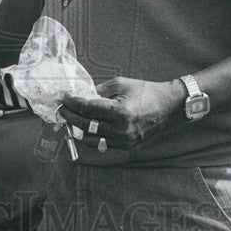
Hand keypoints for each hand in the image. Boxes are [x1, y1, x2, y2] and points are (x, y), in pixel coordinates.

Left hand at [59, 77, 185, 148]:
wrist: (168, 106)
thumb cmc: (145, 91)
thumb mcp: (120, 84)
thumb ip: (98, 90)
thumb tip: (80, 94)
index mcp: (120, 112)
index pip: (87, 109)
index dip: (72, 102)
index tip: (63, 97)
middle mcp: (121, 130)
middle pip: (85, 124)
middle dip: (70, 115)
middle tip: (62, 107)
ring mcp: (124, 141)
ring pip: (90, 139)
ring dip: (78, 128)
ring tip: (71, 118)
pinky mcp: (126, 146)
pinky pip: (101, 144)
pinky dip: (90, 135)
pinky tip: (85, 126)